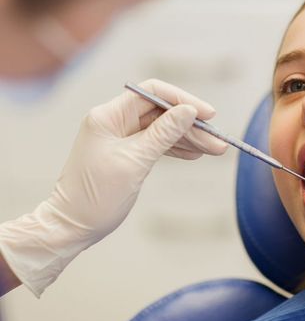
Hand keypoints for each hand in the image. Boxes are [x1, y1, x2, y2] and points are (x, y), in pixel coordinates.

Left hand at [0, 79, 226, 296]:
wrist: (71, 227)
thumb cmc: (96, 196)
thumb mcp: (134, 162)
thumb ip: (163, 133)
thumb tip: (188, 110)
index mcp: (109, 116)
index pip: (152, 93)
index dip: (183, 100)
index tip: (207, 114)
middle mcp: (114, 121)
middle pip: (161, 113)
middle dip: (191, 126)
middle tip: (217, 141)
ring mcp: (121, 136)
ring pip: (162, 129)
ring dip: (188, 138)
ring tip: (214, 149)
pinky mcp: (126, 151)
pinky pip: (156, 143)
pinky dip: (175, 148)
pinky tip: (195, 154)